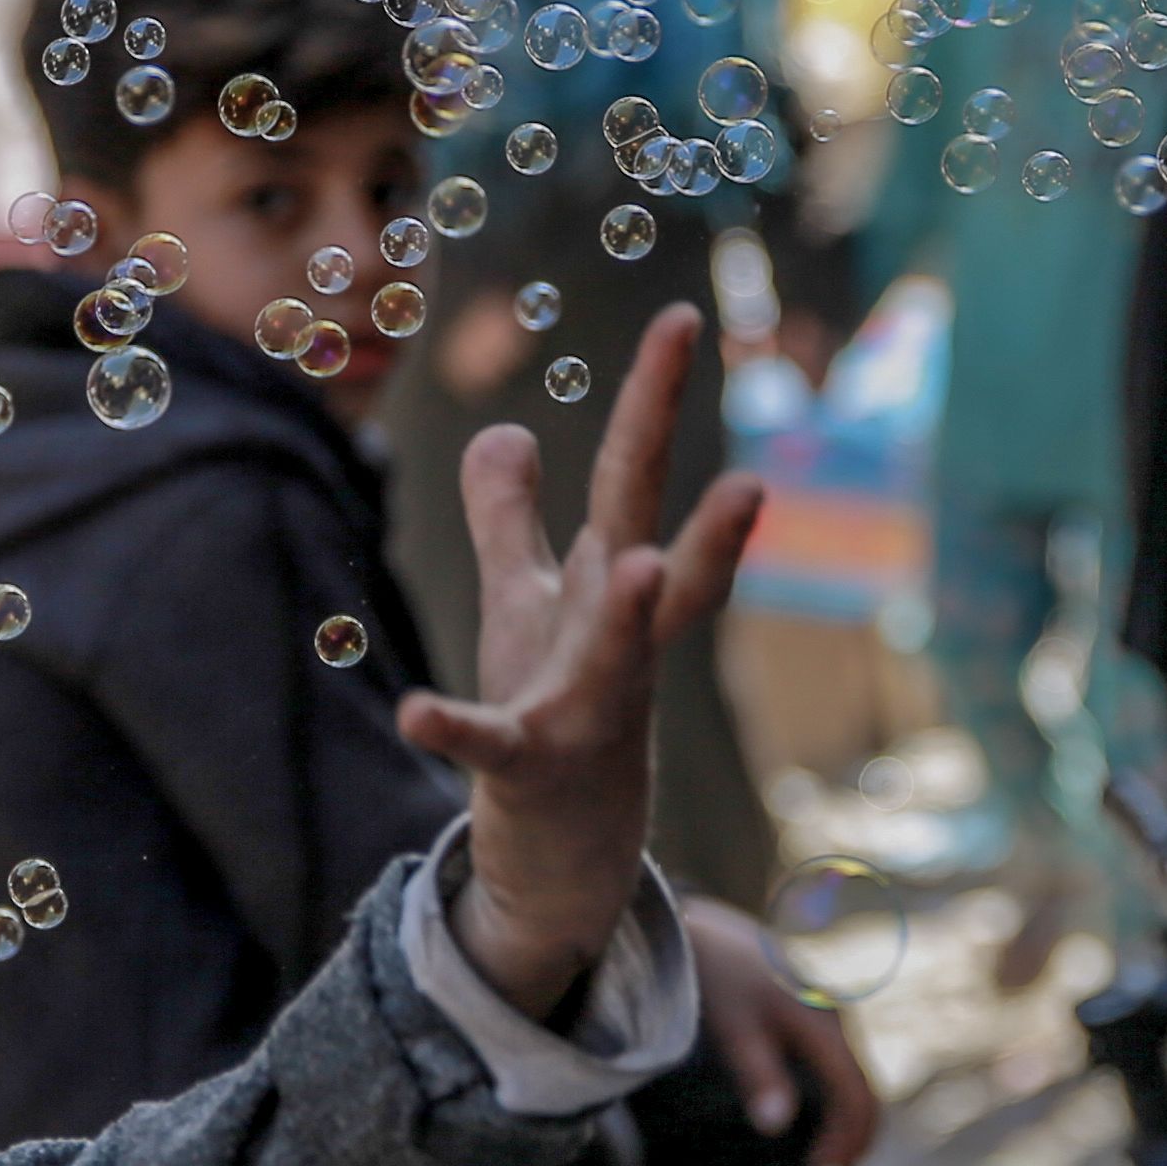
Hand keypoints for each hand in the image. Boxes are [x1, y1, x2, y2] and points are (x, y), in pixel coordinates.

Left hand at [404, 305, 764, 1015]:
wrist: (563, 847)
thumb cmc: (554, 705)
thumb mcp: (527, 601)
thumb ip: (510, 518)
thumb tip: (504, 431)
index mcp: (612, 585)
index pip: (637, 476)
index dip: (655, 400)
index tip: (679, 318)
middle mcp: (621, 642)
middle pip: (664, 564)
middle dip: (709, 523)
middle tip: (753, 478)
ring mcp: (587, 707)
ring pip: (617, 657)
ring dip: (630, 615)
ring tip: (642, 565)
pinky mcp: (529, 765)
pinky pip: (490, 743)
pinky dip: (453, 728)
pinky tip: (414, 713)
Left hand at [689, 902, 879, 1165]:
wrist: (706, 927)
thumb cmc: (718, 979)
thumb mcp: (734, 1029)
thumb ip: (758, 1075)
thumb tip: (777, 1126)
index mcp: (824, 1027)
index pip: (855, 1095)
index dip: (846, 1138)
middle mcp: (837, 1019)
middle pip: (865, 1087)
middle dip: (856, 1135)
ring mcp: (829, 1012)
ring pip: (855, 1074)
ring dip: (850, 1118)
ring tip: (833, 1157)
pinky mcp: (815, 1010)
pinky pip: (841, 1060)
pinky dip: (841, 1094)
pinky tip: (825, 1113)